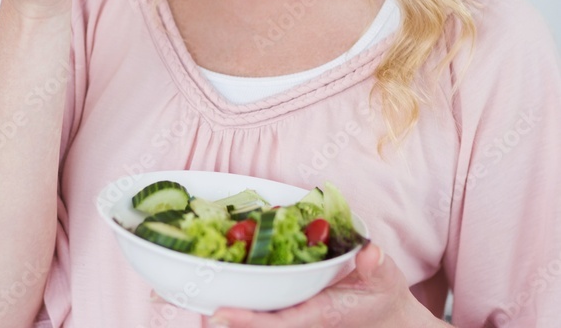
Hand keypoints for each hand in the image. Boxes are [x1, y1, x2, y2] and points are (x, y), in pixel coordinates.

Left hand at [209, 243, 436, 326]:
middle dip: (226, 316)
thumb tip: (370, 253)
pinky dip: (242, 293)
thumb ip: (376, 265)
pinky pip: (265, 302)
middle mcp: (302, 316)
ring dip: (227, 306)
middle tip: (189, 302)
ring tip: (186, 293)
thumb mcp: (385, 277)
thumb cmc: (384, 295)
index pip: (279, 321)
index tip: (220, 315)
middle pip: (258, 321)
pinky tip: (219, 280)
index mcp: (319, 313)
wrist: (389, 317)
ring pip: (257, 313)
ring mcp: (297, 310)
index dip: (249, 320)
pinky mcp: (295, 302)